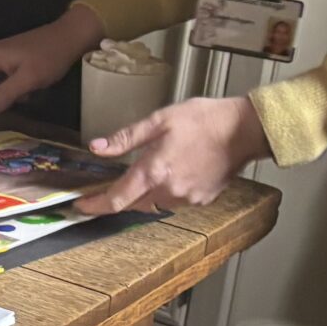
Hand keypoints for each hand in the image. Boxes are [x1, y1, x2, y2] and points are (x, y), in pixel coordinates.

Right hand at [0, 5, 106, 118]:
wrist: (68, 37)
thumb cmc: (49, 55)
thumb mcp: (28, 78)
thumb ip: (3, 94)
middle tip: (20, 91)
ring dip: (5, 95)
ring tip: (29, 88)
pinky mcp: (6, 66)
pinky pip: (0, 86)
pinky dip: (12, 91)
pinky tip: (30, 87)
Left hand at [76, 95, 270, 214]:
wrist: (244, 130)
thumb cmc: (204, 120)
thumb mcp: (158, 120)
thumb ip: (125, 138)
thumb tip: (97, 147)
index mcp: (154, 171)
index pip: (116, 199)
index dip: (95, 205)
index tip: (82, 205)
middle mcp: (168, 191)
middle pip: (133, 204)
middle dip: (119, 197)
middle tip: (110, 186)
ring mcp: (187, 198)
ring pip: (154, 204)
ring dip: (144, 194)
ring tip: (146, 173)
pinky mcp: (202, 200)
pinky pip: (174, 202)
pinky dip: (166, 192)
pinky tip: (172, 174)